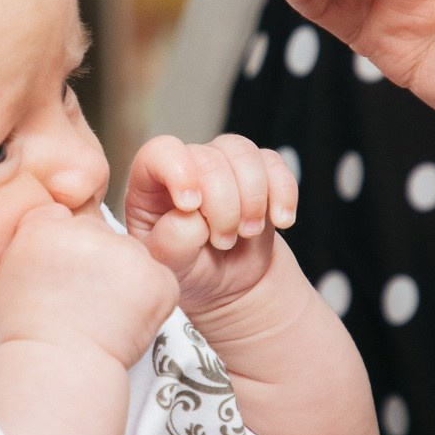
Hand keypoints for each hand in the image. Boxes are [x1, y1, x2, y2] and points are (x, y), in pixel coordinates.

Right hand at [0, 204, 177, 367]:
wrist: (58, 367)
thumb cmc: (27, 329)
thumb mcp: (6, 273)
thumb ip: (31, 234)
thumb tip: (57, 214)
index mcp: (49, 226)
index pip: (70, 222)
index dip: (69, 253)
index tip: (65, 282)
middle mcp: (91, 230)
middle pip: (104, 236)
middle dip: (100, 263)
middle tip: (86, 301)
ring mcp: (129, 252)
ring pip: (132, 257)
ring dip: (126, 279)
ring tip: (106, 315)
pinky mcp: (159, 277)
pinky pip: (158, 281)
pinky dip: (151, 300)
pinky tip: (127, 321)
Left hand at [125, 134, 296, 314]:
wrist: (229, 282)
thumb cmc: (190, 271)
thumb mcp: (171, 268)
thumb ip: (171, 244)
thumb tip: (189, 217)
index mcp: (152, 185)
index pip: (161, 152)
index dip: (180, 171)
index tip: (192, 206)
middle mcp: (186, 166)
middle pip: (209, 157)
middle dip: (224, 204)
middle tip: (224, 241)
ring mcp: (222, 165)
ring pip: (242, 152)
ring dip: (253, 197)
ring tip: (248, 232)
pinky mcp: (257, 172)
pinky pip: (274, 162)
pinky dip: (283, 192)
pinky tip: (281, 220)